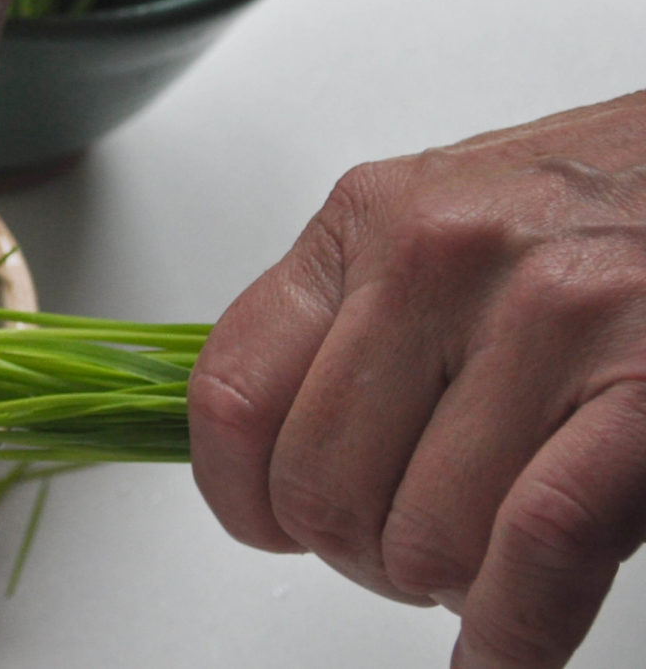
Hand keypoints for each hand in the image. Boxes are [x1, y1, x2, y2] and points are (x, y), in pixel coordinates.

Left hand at [189, 91, 645, 666]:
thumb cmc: (600, 207)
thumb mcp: (442, 225)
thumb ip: (354, 321)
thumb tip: (266, 450)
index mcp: (370, 219)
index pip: (232, 394)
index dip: (240, 496)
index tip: (268, 526)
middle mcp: (441, 253)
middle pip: (321, 488)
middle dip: (361, 552)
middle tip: (411, 544)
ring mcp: (548, 313)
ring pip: (423, 539)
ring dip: (449, 583)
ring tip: (490, 548)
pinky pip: (532, 551)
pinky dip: (511, 632)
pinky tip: (500, 649)